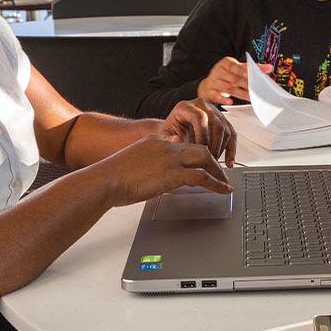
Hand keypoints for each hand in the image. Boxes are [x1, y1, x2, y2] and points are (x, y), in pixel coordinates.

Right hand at [95, 134, 232, 206]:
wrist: (105, 180)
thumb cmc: (112, 176)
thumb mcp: (132, 160)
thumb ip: (146, 159)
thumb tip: (155, 168)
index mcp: (156, 140)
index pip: (182, 144)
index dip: (195, 155)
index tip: (202, 163)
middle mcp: (166, 145)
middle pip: (199, 148)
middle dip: (213, 161)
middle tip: (220, 172)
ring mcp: (171, 158)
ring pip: (206, 159)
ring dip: (218, 172)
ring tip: (225, 182)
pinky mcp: (173, 173)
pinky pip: (203, 177)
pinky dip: (216, 183)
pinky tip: (222, 190)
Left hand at [157, 98, 236, 166]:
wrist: (174, 131)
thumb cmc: (170, 132)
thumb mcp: (164, 135)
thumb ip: (168, 139)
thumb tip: (177, 140)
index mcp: (186, 107)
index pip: (199, 117)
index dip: (202, 135)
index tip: (201, 151)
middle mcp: (202, 106)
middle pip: (216, 123)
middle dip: (215, 145)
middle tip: (209, 160)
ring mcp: (214, 112)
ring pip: (226, 130)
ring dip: (223, 149)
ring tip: (215, 163)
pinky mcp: (222, 120)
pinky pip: (232, 134)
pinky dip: (231, 149)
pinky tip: (228, 162)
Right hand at [197, 57, 273, 105]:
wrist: (208, 85)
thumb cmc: (227, 76)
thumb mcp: (238, 69)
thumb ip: (253, 68)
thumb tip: (270, 68)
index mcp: (226, 63)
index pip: (233, 65)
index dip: (240, 70)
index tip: (247, 74)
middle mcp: (218, 71)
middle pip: (233, 78)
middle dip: (245, 85)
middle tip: (256, 90)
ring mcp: (213, 81)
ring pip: (228, 88)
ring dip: (240, 93)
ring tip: (250, 98)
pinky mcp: (209, 92)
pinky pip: (217, 95)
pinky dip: (224, 99)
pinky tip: (230, 101)